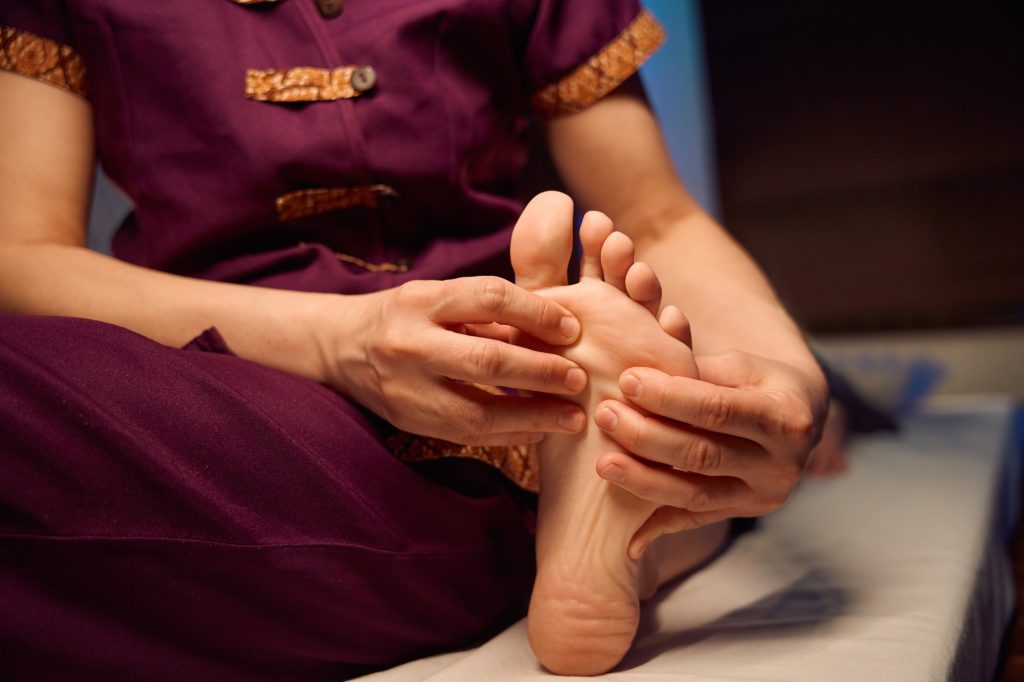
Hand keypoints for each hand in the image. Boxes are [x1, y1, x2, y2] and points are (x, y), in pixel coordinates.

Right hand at [328, 276, 588, 445]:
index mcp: (421, 301)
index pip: (489, 298)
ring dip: (533, 417)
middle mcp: (409, 344)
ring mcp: (406, 390)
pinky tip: (540, 431)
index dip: (537, 313)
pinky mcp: (409, 422)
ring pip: (477, 412)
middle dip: (541, 372)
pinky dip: (509, 435)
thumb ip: (489, 313)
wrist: (340, 347)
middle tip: (578, 379)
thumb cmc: (406, 316)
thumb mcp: (438, 297)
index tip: (572, 329)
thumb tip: (557, 330)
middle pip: (487, 361)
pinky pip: (467, 436)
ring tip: (573, 418)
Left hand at [592, 350, 827, 557]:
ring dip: (644, 480)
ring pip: (696, 494)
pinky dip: (659, 528)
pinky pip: (696, 521)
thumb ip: (697, 358)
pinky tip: (627, 539)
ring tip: (603, 462)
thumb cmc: (756, 379)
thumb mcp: (738, 363)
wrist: (799, 419)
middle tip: (603, 413)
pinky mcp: (745, 514)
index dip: (668, 396)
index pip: (717, 408)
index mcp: (784, 416)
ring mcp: (764, 495)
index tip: (626, 379)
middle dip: (648, 436)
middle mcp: (782, 464)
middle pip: (703, 454)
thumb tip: (660, 322)